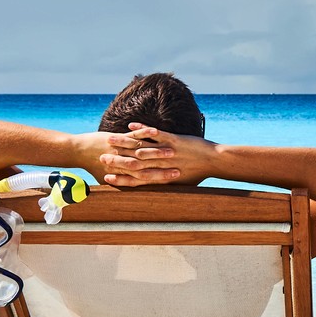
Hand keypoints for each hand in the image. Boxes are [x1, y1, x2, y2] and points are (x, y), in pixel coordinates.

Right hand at [97, 123, 221, 186]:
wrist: (215, 162)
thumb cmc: (199, 174)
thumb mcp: (181, 184)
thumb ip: (167, 186)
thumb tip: (157, 191)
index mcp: (161, 177)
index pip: (136, 181)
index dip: (120, 179)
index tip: (105, 178)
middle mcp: (161, 166)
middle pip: (133, 165)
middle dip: (115, 161)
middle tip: (100, 158)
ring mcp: (166, 152)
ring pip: (141, 148)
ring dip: (123, 143)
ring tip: (108, 140)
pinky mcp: (173, 140)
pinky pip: (154, 134)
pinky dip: (141, 130)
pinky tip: (129, 125)